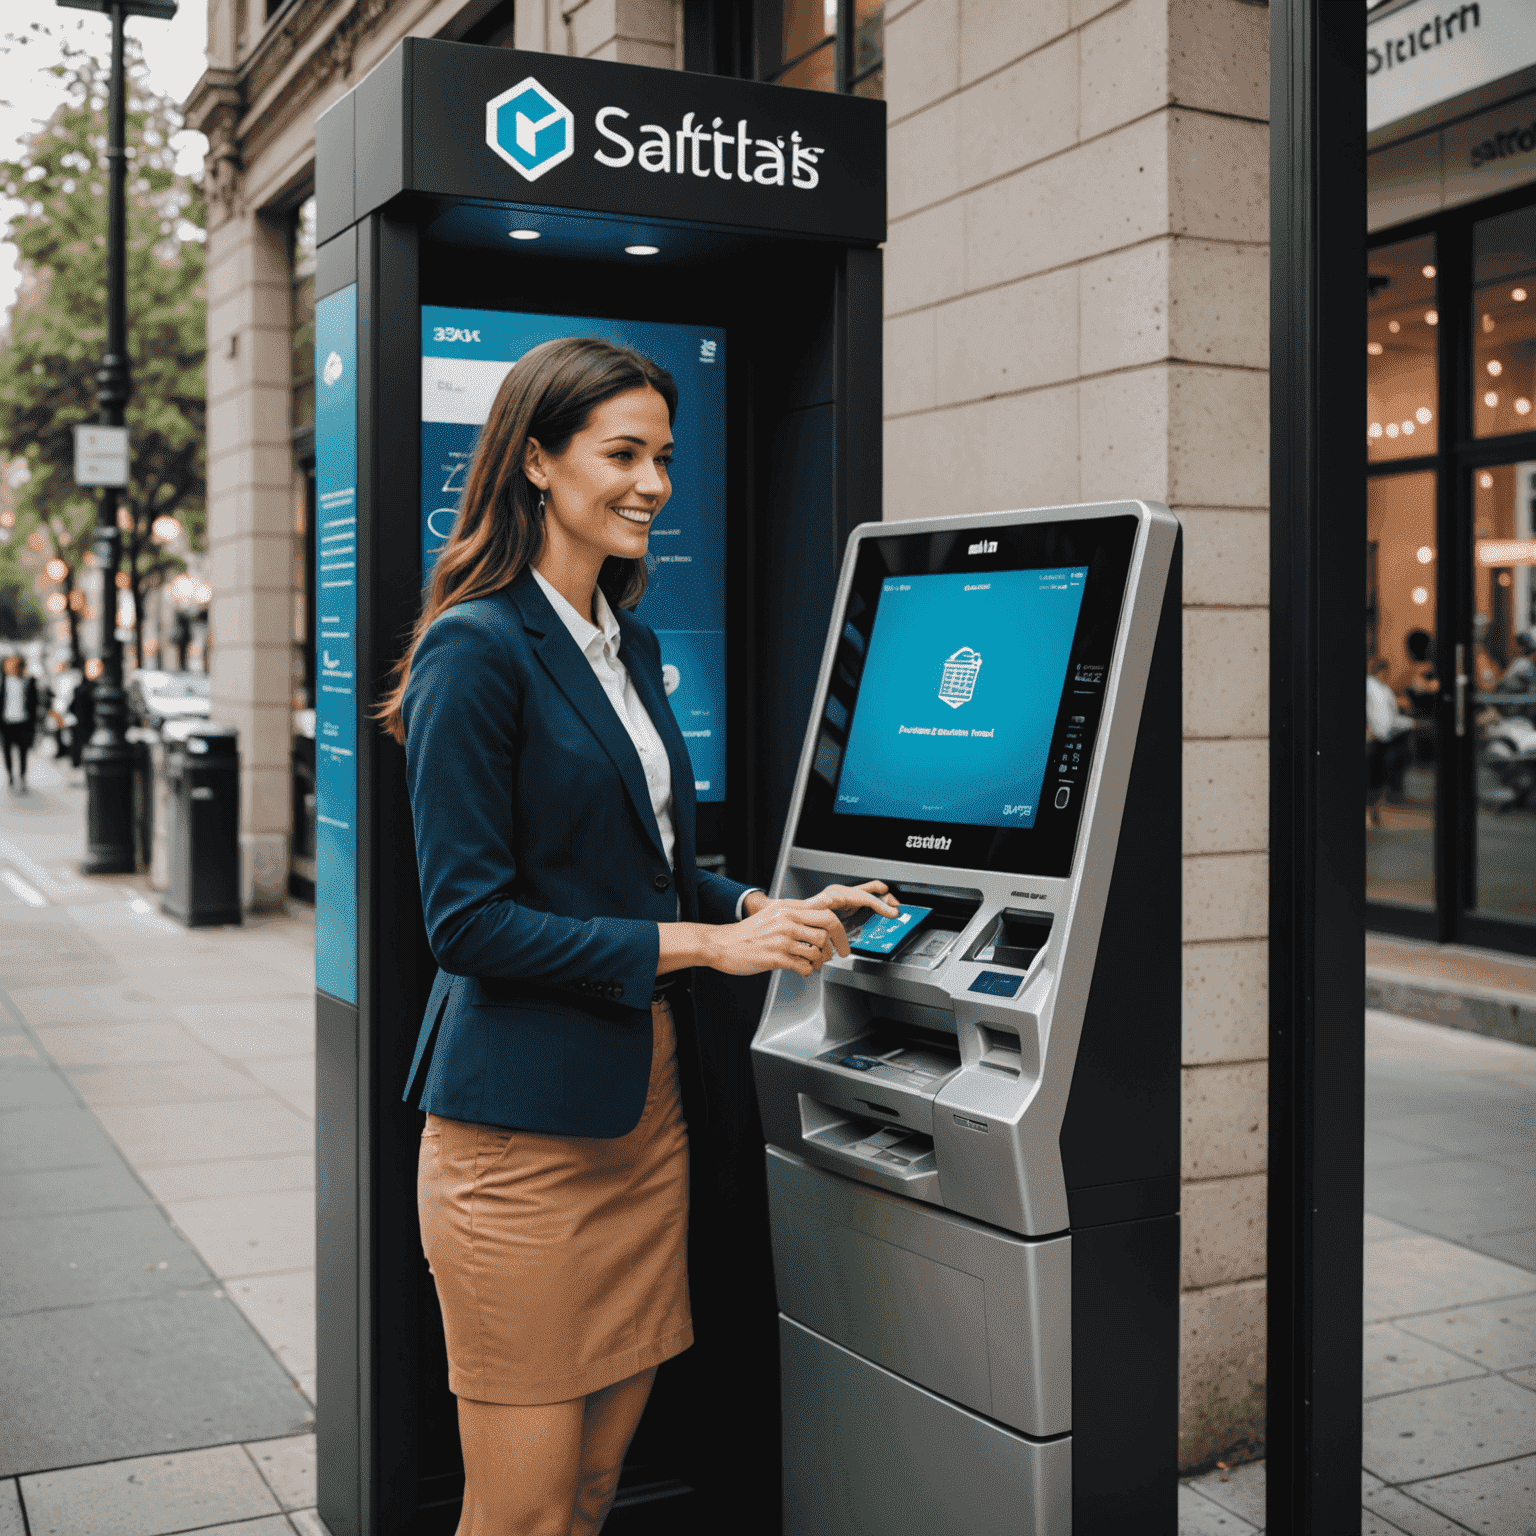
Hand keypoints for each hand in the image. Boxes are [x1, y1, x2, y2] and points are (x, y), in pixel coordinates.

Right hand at [703, 899, 854, 977]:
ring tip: (813, 963)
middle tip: (840, 954)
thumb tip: (821, 914)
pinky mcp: (776, 957)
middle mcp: (787, 920)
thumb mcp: (773, 913)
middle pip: (827, 929)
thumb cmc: (747, 932)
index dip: (839, 927)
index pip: (825, 911)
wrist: (722, 944)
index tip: (843, 939)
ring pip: (817, 950)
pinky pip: (804, 966)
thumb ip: (796, 913)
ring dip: (820, 960)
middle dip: (838, 944)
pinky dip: (806, 971)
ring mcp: (782, 939)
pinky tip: (800, 969)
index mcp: (788, 908)